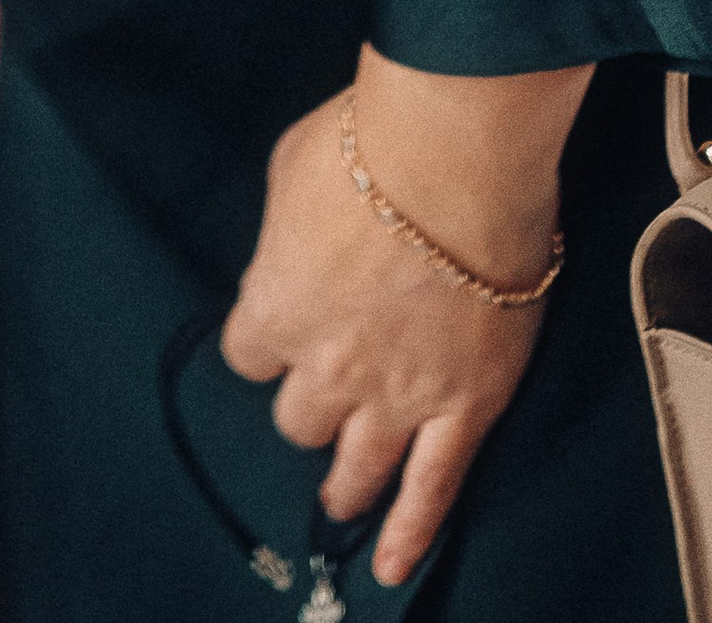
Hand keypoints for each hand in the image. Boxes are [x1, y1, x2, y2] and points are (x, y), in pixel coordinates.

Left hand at [220, 49, 590, 588]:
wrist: (457, 156)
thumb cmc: (368, 145)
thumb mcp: (289, 172)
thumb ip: (285, 233)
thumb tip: (297, 249)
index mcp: (275, 308)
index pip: (248, 352)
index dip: (266, 336)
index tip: (285, 317)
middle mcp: (328, 366)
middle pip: (297, 416)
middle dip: (308, 396)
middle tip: (326, 380)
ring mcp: (397, 396)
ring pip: (354, 465)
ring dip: (343, 481)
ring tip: (342, 491)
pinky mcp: (464, 407)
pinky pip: (434, 489)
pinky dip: (413, 533)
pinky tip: (394, 566)